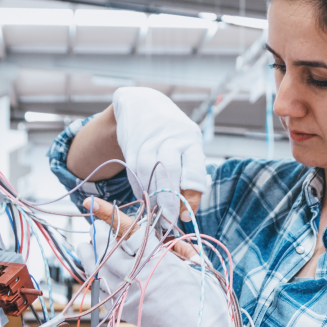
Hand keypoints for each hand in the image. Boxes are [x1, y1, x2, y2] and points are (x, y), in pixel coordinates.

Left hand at [76, 198, 236, 326]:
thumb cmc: (207, 297)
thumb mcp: (196, 263)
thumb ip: (175, 247)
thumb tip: (158, 237)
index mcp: (159, 258)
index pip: (127, 230)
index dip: (109, 214)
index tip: (92, 203)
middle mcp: (140, 274)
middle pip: (107, 248)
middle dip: (101, 237)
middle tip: (98, 231)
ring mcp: (129, 294)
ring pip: (98, 269)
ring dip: (91, 256)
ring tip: (87, 247)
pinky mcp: (126, 311)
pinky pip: (102, 290)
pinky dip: (97, 277)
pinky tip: (99, 272)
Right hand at [112, 87, 207, 227]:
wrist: (142, 104)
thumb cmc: (173, 135)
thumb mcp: (189, 147)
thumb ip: (190, 176)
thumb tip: (188, 212)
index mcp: (191, 140)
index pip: (194, 171)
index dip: (191, 198)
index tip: (186, 217)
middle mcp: (170, 139)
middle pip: (170, 173)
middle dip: (168, 201)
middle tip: (168, 222)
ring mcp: (149, 141)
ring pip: (149, 174)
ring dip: (152, 198)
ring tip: (156, 213)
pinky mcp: (131, 146)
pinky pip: (135, 173)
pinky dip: (140, 189)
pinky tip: (145, 198)